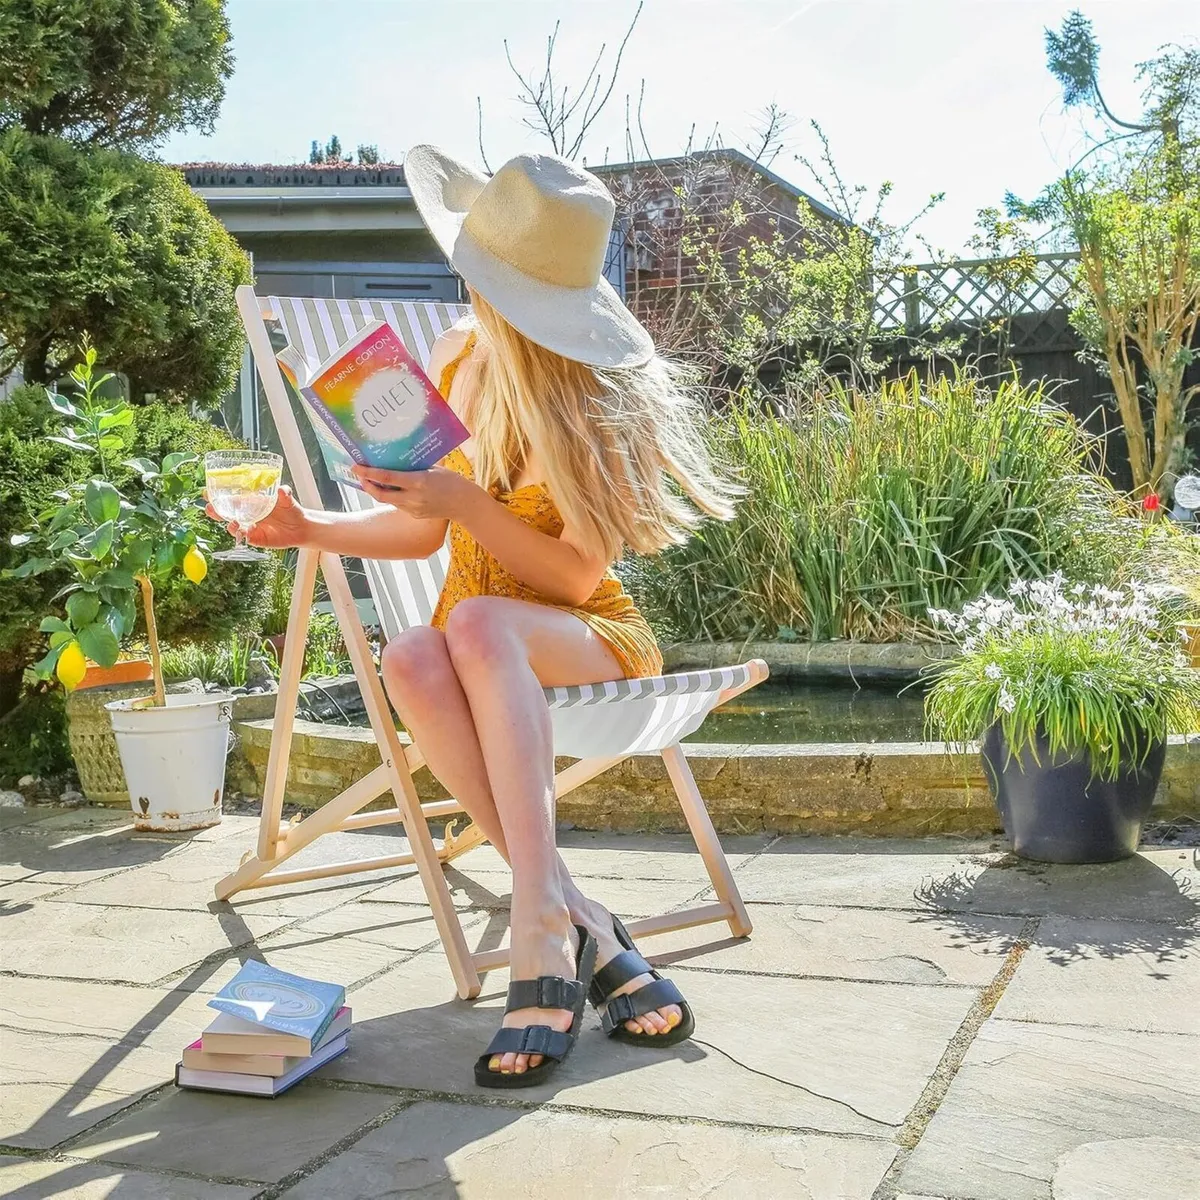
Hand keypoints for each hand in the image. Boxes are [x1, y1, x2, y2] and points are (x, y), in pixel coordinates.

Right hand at [204, 484, 310, 548]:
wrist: (301, 528)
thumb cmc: (291, 510)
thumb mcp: (288, 501)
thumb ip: (284, 495)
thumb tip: (282, 489)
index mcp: (251, 502)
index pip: (230, 498)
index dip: (217, 495)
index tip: (206, 492)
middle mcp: (247, 514)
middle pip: (226, 513)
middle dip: (215, 510)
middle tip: (209, 507)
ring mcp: (250, 526)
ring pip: (233, 526)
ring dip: (229, 524)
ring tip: (230, 522)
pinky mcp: (255, 538)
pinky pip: (245, 537)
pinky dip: (243, 535)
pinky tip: (244, 531)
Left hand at [352, 465, 477, 520]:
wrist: (465, 504)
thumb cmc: (452, 481)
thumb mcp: (433, 468)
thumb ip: (415, 466)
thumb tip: (397, 456)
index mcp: (418, 481)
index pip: (387, 478)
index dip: (369, 473)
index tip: (356, 467)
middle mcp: (414, 497)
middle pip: (381, 494)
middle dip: (367, 485)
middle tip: (359, 475)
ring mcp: (414, 508)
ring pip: (388, 500)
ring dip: (378, 491)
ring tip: (370, 481)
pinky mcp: (415, 515)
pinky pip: (399, 505)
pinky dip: (392, 496)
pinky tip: (390, 489)